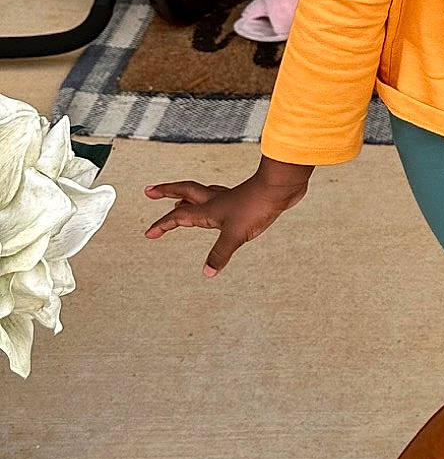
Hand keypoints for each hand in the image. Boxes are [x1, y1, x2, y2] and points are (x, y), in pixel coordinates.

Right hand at [144, 156, 312, 276]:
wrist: (280, 186)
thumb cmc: (257, 206)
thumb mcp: (236, 235)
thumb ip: (220, 253)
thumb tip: (207, 272)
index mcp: (208, 209)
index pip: (178, 216)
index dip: (162, 225)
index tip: (148, 233)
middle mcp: (215, 200)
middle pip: (184, 192)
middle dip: (165, 192)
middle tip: (149, 191)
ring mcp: (230, 197)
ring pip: (202, 193)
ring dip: (187, 196)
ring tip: (179, 200)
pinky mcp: (243, 198)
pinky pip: (220, 197)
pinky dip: (212, 199)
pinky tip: (219, 203)